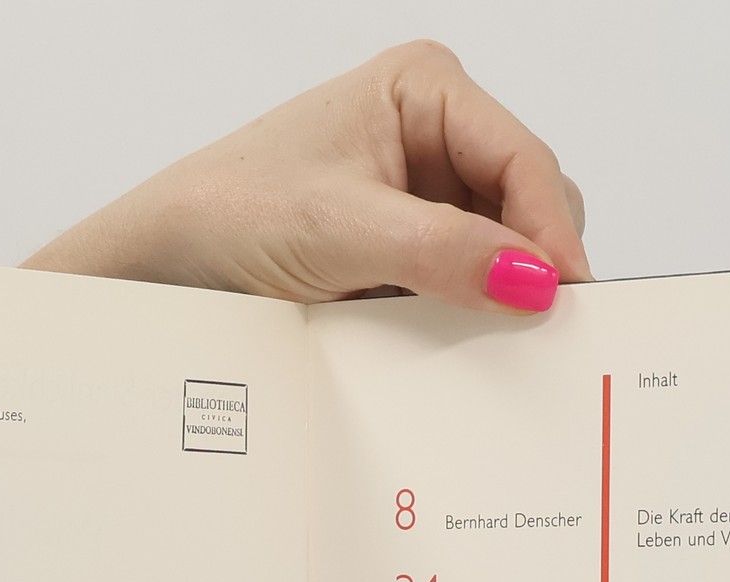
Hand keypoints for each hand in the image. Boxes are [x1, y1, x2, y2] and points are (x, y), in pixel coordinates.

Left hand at [24, 41, 589, 312]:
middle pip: (528, 204)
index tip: (566, 302)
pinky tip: (452, 345)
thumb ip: (446, 253)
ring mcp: (422, 194)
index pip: (524, 160)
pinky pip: (464, 286)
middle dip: (530, 266)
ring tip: (486, 344)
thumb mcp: (346, 231)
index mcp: (426, 87)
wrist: (163, 264)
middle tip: (535, 336)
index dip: (552, 234)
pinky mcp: (405, 250)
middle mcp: (433, 132)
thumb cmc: (232, 212)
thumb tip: (536, 282)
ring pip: (502, 251)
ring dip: (496, 298)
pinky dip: (465, 318)